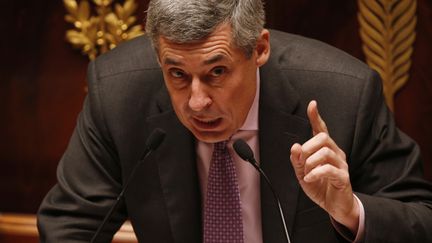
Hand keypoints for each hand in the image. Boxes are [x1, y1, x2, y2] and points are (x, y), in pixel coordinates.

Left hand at [290, 100, 358, 232]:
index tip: (312, 105)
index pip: (321, 129)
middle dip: (307, 147)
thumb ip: (296, 160)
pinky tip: (310, 178)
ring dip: (310, 162)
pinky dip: (315, 172)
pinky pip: (329, 168)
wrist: (334, 206)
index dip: (316, 117)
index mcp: (324, 149)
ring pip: (325, 151)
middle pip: (323, 137)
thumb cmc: (319, 186)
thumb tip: (295, 146)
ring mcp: (341, 164)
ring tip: (306, 173)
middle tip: (301, 161)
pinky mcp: (343, 177)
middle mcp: (335, 153)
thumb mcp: (302, 173)